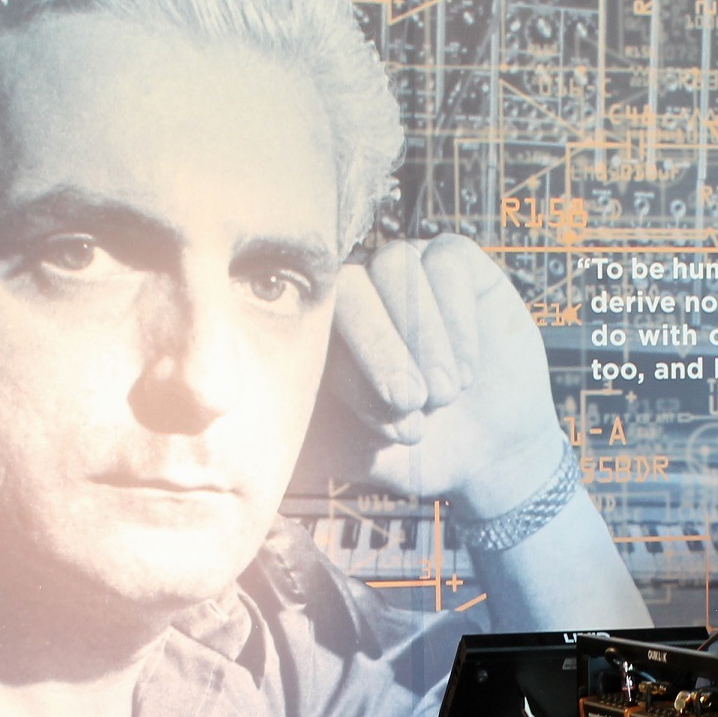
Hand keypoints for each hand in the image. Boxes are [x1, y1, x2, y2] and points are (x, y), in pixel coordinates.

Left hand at [304, 234, 567, 521]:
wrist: (484, 454)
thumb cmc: (405, 455)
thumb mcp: (341, 456)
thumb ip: (288, 444)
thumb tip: (233, 447)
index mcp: (318, 328)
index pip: (314, 322)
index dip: (350, 374)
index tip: (386, 430)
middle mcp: (356, 288)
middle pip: (350, 285)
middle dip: (381, 347)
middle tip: (411, 402)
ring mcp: (404, 268)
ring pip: (398, 265)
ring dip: (423, 335)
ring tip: (444, 396)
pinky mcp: (453, 260)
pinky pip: (447, 262)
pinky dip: (458, 321)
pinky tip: (468, 371)